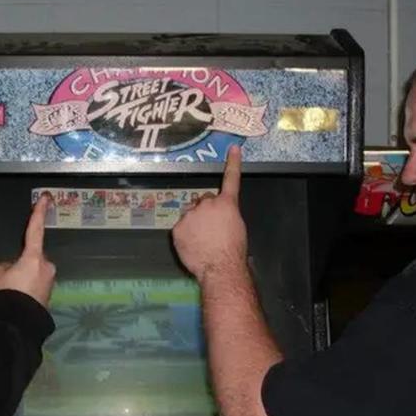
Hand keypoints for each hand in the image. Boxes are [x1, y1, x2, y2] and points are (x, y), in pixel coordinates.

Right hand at [0, 194, 55, 306]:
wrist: (17, 323)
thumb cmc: (6, 295)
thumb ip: (7, 263)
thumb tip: (13, 267)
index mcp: (33, 257)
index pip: (35, 230)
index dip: (38, 213)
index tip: (45, 199)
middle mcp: (47, 266)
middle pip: (32, 257)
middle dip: (22, 264)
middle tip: (8, 280)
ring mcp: (50, 280)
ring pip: (34, 271)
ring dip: (25, 277)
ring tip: (13, 291)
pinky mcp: (50, 293)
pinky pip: (37, 284)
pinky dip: (28, 287)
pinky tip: (19, 298)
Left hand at [171, 145, 247, 281]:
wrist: (220, 267)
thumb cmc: (233, 252)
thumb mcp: (238, 228)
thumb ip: (227, 216)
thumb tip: (221, 219)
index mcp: (227, 204)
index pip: (231, 179)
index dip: (233, 163)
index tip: (233, 148)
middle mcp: (208, 204)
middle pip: (204, 201)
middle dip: (206, 211)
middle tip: (211, 229)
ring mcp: (191, 215)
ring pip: (191, 214)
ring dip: (195, 222)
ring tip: (202, 240)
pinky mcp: (178, 227)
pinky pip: (181, 228)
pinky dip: (185, 234)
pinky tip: (193, 245)